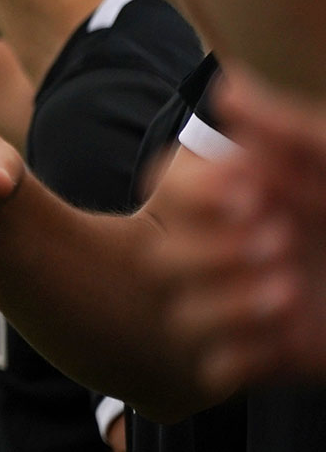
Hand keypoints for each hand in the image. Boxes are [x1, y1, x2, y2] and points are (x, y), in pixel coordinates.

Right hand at [151, 74, 325, 391]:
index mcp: (253, 196)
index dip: (196, 192)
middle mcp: (240, 249)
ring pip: (182, 312)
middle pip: (160, 253)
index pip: (171, 187)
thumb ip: (290, 130)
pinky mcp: (272, 358)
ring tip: (289, 293)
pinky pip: (217, 365)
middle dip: (210, 250)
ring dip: (225, 304)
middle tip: (281, 240)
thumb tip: (226, 86)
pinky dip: (244, 355)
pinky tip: (291, 336)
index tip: (252, 193)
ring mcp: (250, 306)